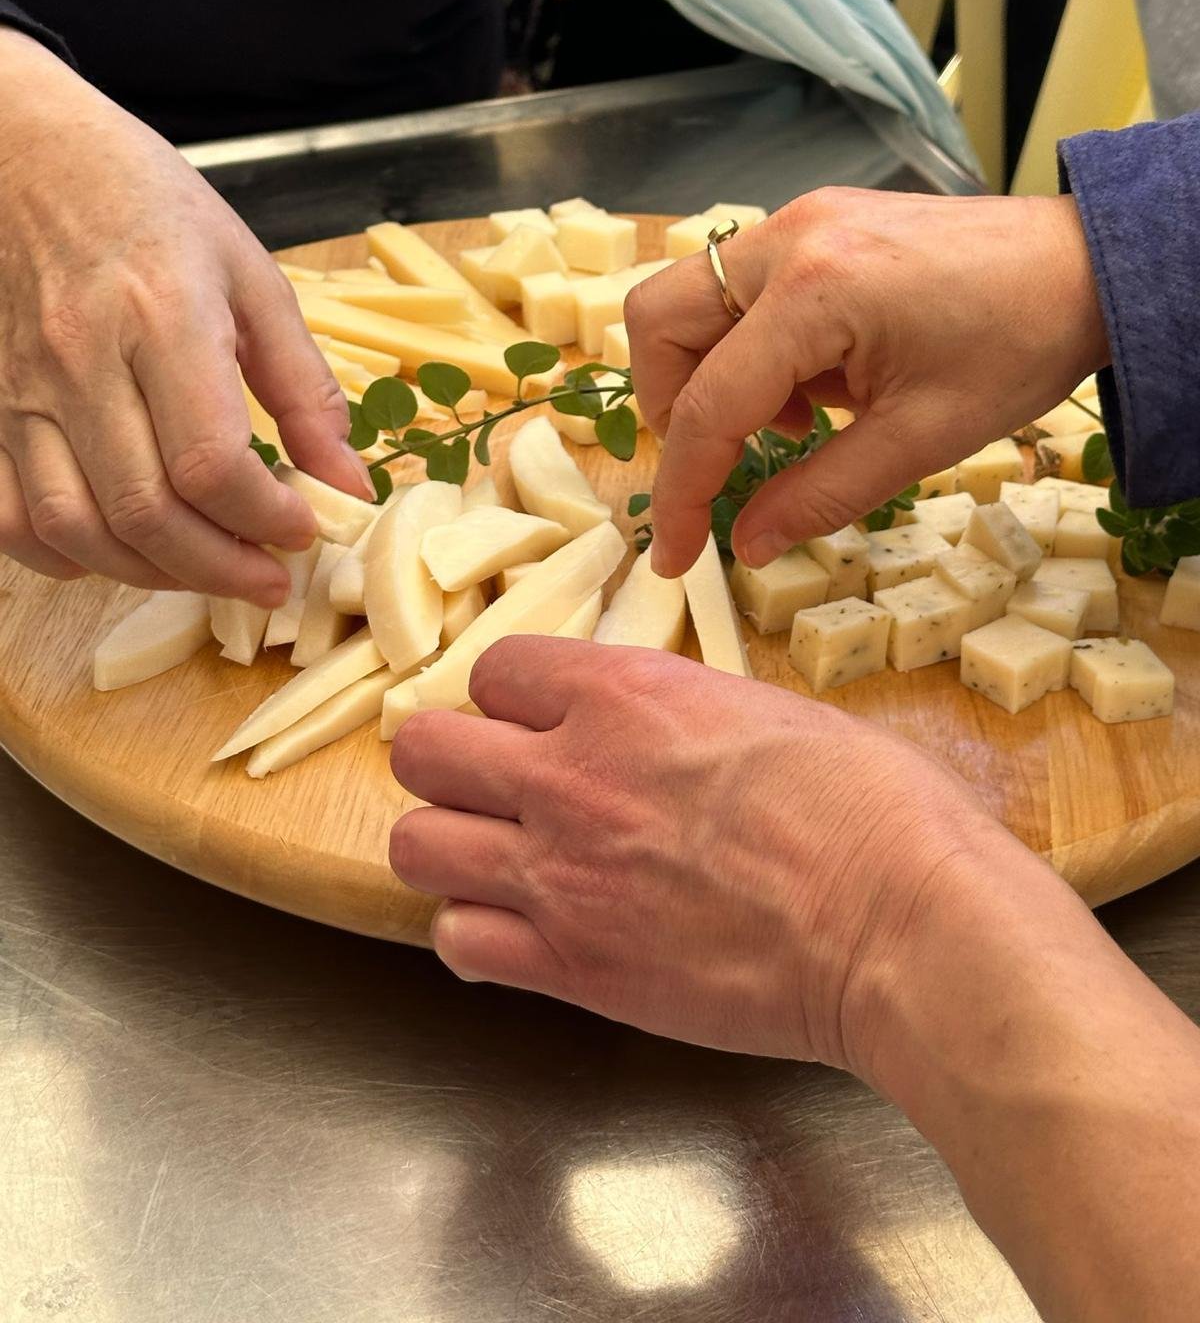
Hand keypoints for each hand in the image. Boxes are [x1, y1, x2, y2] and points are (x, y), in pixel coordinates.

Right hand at [0, 30, 372, 603]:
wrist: (19, 153)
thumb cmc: (144, 202)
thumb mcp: (249, 273)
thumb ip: (303, 384)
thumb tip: (348, 479)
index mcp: (163, 319)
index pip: (212, 463)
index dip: (266, 519)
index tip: (305, 530)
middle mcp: (82, 363)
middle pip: (146, 513)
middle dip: (221, 569)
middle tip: (269, 579)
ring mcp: (20, 391)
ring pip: (77, 528)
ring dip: (151, 575)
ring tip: (207, 571)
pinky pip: (11, 517)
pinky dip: (65, 556)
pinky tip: (118, 550)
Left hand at [391, 639, 1199, 1319]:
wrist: (900, 926)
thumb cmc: (870, 808)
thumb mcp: (768, 711)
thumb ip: (675, 716)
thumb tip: (652, 734)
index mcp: (621, 695)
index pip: (494, 670)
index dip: (513, 697)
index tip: (537, 720)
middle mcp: (567, 775)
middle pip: (423, 751)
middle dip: (451, 762)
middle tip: (493, 786)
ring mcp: (557, 874)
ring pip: (415, 846)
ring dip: (450, 848)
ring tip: (495, 861)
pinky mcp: (570, 967)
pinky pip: (457, 943)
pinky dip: (477, 937)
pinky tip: (519, 933)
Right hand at [624, 186, 1108, 575]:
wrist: (1089, 267)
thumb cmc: (1018, 347)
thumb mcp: (920, 441)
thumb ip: (819, 494)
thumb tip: (745, 543)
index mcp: (814, 294)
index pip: (706, 404)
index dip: (681, 489)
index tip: (675, 553)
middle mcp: (788, 241)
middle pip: (659, 322)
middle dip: (671, 406)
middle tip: (724, 462)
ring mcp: (799, 221)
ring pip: (690, 298)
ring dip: (710, 372)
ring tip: (794, 419)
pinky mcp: (816, 222)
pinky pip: (740, 287)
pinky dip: (749, 345)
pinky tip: (816, 381)